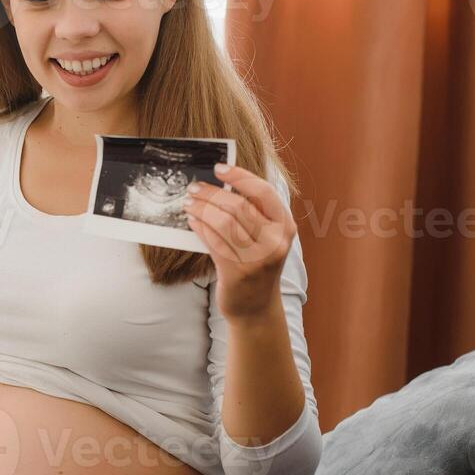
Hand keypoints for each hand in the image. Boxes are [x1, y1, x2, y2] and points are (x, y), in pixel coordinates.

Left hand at [183, 163, 297, 321]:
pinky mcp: (237, 272)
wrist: (256, 306)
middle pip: (238, 206)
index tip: (219, 169)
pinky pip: (214, 242)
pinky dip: (200, 228)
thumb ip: (253, 213)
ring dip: (201, 209)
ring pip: (224, 222)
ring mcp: (257, 259)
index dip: (239, 176)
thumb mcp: (266, 237)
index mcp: (285, 226)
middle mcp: (275, 241)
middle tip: (194, 187)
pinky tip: (192, 221)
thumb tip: (220, 184)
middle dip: (211, 193)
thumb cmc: (257, 264)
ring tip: (189, 202)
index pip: (263, 191)